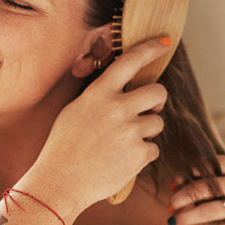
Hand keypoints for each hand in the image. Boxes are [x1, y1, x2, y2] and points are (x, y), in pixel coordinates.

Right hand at [30, 38, 172, 210]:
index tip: (164, 43)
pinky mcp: (138, 155)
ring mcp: (129, 131)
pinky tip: (121, 161)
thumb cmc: (63, 147)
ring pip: (157, 123)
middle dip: (157, 101)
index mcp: (98, 94)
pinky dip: (142, 155)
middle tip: (149, 109)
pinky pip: (154, 149)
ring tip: (124, 143)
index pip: (130, 61)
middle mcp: (116, 108)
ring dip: (147, 132)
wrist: (59, 182)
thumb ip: (100, 97)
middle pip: (158, 92)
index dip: (150, 49)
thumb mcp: (75, 111)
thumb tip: (124, 89)